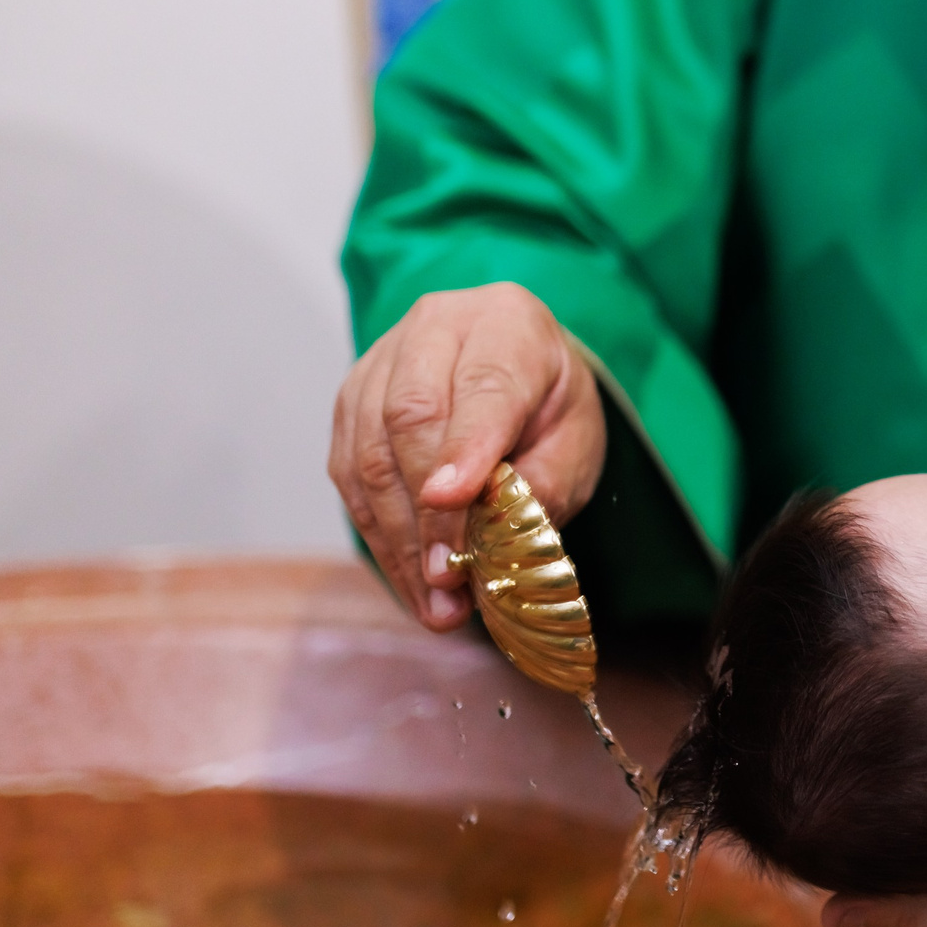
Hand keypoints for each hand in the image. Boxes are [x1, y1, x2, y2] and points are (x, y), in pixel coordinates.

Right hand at [327, 283, 605, 631]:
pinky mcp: (350, 404)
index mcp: (506, 323)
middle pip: (410, 418)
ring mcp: (380, 362)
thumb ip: (547, 478)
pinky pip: (348, 475)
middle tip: (449, 578)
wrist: (515, 370)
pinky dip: (380, 536)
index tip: (451, 501)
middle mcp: (434, 328)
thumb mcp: (577, 439)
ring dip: (399, 539)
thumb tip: (493, 531)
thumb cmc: (549, 405)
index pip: (482, 386)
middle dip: (426, 511)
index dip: (464, 447)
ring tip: (436, 603)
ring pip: (370, 452)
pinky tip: (411, 580)